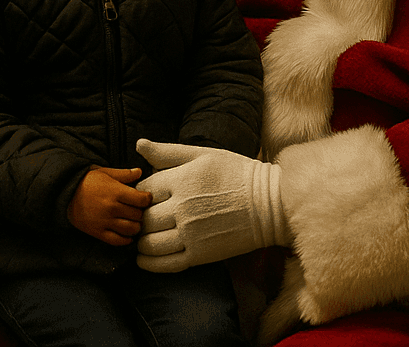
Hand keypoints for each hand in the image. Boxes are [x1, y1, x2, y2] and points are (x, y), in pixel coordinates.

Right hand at [69, 166, 151, 245]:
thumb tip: (140, 172)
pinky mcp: (98, 232)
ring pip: (131, 230)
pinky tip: (127, 234)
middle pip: (138, 215)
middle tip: (138, 209)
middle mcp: (112, 208)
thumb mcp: (104, 173)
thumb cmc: (86, 181)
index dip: (147, 199)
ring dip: (135, 226)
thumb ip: (124, 174)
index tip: (145, 198)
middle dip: (141, 212)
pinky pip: (118, 241)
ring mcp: (105, 222)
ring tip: (133, 221)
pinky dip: (126, 240)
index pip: (142, 200)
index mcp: (116, 192)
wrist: (64, 193)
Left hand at [135, 139, 288, 271]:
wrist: (270, 204)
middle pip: (144, 218)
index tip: (144, 197)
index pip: (143, 189)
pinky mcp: (201, 254)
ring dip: (140, 242)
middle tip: (140, 219)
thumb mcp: (203, 155)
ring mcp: (191, 233)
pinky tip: (144, 258)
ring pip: (150, 243)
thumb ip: (168, 152)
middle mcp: (183, 207)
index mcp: (181, 180)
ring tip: (142, 238)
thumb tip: (139, 144)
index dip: (139, 194)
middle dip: (138, 219)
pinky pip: (166, 263)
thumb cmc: (236, 174)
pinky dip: (149, 263)